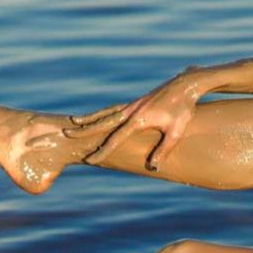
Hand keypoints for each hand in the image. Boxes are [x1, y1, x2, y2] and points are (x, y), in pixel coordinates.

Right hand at [64, 68, 206, 170]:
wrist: (186, 84)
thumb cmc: (183, 109)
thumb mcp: (176, 132)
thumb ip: (163, 150)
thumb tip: (153, 168)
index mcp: (138, 118)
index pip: (115, 138)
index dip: (102, 150)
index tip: (90, 160)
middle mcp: (132, 110)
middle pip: (103, 122)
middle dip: (85, 129)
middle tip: (66, 134)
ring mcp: (133, 104)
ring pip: (106, 113)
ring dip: (90, 119)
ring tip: (74, 121)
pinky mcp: (138, 101)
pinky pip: (115, 108)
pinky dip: (104, 113)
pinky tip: (99, 116)